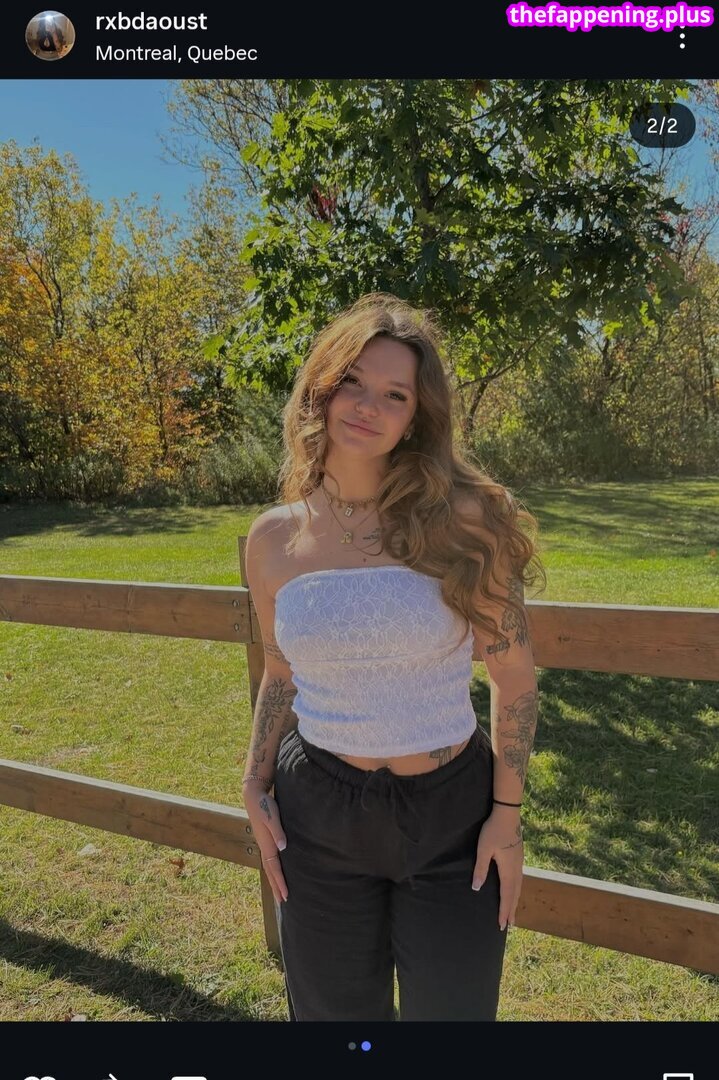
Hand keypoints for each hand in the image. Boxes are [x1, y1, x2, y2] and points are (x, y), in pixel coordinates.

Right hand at [243, 780, 288, 904]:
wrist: (253, 796)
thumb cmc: (265, 805)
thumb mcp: (272, 816)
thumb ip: (278, 832)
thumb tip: (283, 848)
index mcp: (266, 844)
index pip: (274, 868)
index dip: (280, 882)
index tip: (286, 896)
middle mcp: (264, 847)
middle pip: (270, 872)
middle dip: (276, 887)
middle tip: (282, 902)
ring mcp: (263, 844)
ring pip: (269, 867)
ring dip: (274, 880)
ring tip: (278, 891)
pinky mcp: (265, 839)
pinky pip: (269, 859)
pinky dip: (272, 869)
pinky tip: (275, 870)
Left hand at [471, 806, 523, 929]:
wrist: (508, 814)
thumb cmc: (493, 830)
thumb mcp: (484, 849)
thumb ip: (481, 869)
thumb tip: (476, 888)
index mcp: (508, 869)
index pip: (506, 895)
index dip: (504, 910)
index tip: (502, 924)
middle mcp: (517, 869)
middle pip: (515, 894)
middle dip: (511, 910)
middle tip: (509, 925)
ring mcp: (519, 862)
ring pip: (518, 887)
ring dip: (515, 900)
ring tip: (513, 912)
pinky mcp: (519, 857)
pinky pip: (519, 879)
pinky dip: (516, 890)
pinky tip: (514, 889)